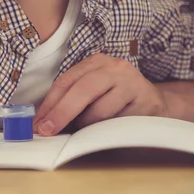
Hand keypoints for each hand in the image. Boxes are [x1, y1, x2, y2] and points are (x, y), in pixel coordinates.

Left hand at [33, 54, 168, 135]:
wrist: (155, 102)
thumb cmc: (115, 98)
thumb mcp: (93, 91)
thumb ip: (71, 99)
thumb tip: (45, 120)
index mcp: (94, 62)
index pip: (65, 81)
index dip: (49, 103)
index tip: (38, 122)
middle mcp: (113, 67)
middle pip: (81, 90)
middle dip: (61, 112)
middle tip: (47, 130)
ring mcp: (131, 82)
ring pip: (99, 109)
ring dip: (87, 124)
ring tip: (87, 127)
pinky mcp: (146, 100)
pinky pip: (118, 120)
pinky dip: (108, 128)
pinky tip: (108, 128)